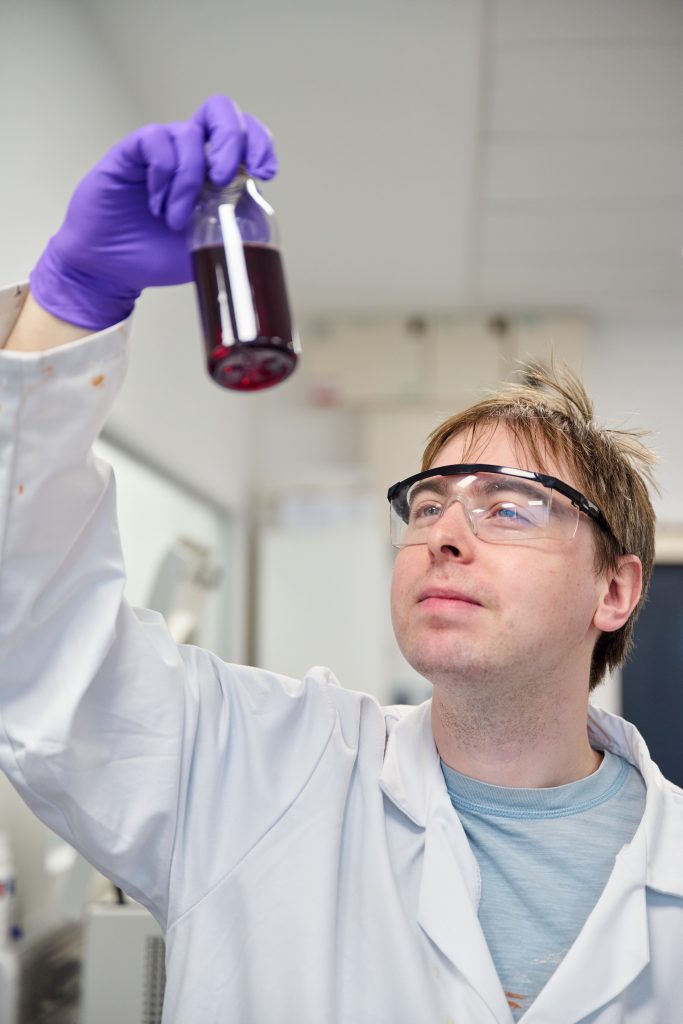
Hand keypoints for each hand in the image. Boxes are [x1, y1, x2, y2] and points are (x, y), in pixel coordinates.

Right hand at [29, 96, 277, 330]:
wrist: (113, 268)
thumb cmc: (158, 255)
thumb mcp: (210, 250)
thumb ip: (234, 232)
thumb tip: (260, 231)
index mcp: (216, 172)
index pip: (247, 136)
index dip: (260, 144)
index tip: (264, 174)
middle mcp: (191, 153)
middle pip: (220, 111)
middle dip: (232, 140)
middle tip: (225, 179)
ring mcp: (162, 150)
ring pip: (188, 134)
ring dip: (188, 182)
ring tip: (175, 219)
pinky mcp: (131, 152)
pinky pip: (156, 141)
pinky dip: (163, 174)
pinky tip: (156, 203)